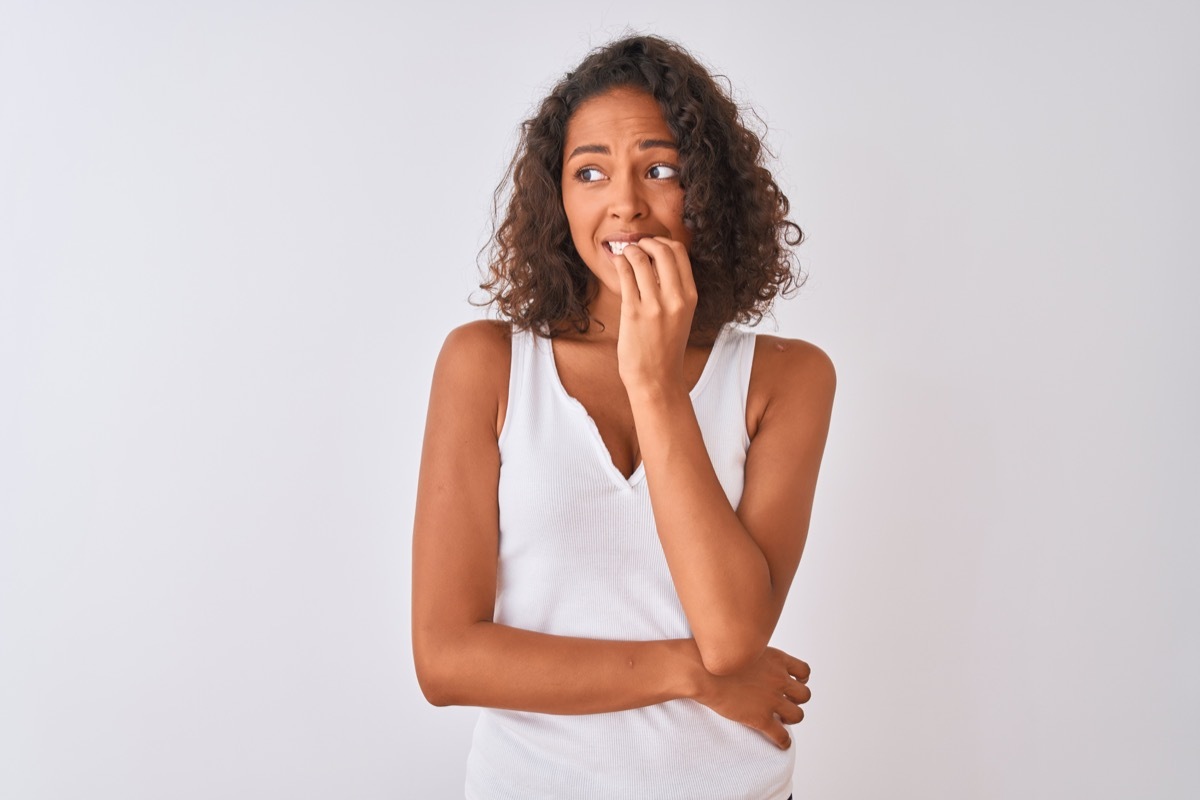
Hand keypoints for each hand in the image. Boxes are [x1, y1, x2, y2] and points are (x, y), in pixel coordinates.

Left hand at [612, 237, 697, 396]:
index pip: (680, 252)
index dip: (663, 242)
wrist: (656, 378)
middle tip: (636, 246)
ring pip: (641, 258)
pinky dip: (619, 262)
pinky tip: (617, 263)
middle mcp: (675, 298)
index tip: (652, 245)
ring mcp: (654, 305)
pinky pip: (625, 275)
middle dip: (646, 241)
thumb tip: (656, 259)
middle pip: (662, 249)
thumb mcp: (681, 315)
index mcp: (690, 296)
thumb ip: (675, 289)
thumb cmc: (665, 347)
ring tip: (625, 255)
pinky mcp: (633, 312)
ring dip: (629, 250)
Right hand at [693, 647, 810, 749]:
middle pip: (804, 695)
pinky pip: (781, 735)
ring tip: (781, 719)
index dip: (801, 680)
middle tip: (784, 703)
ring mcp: (771, 700)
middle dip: (796, 700)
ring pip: (797, 715)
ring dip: (791, 718)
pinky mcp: (760, 718)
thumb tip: (752, 659)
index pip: (804, 671)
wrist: (702, 670)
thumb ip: (756, 654)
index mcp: (776, 660)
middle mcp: (778, 679)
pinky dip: (784, 741)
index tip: (793, 683)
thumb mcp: (744, 646)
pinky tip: (782, 743)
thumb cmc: (715, 656)